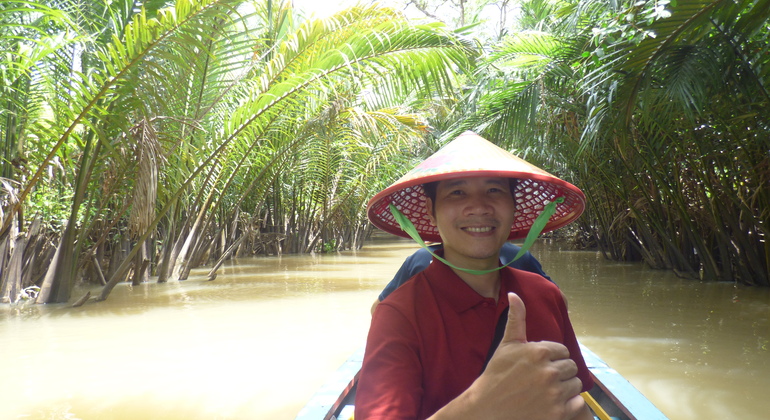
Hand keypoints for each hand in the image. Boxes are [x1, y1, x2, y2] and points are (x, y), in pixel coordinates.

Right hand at [431, 293, 584, 419]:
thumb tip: (514, 294)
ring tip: (545, 392)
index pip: (563, 351)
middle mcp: (549, 371)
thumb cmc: (496, 376)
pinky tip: (551, 404)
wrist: (487, 409)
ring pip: (575, 385)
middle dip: (559, 373)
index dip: (551, 358)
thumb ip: (516, 319)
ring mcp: (554, 393)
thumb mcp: (506, 345)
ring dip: (564, 389)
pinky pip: (577, 403)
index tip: (537, 366)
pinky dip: (568, 405)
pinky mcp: (557, 413)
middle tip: (540, 381)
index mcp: (539, 352)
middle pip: (571, 368)